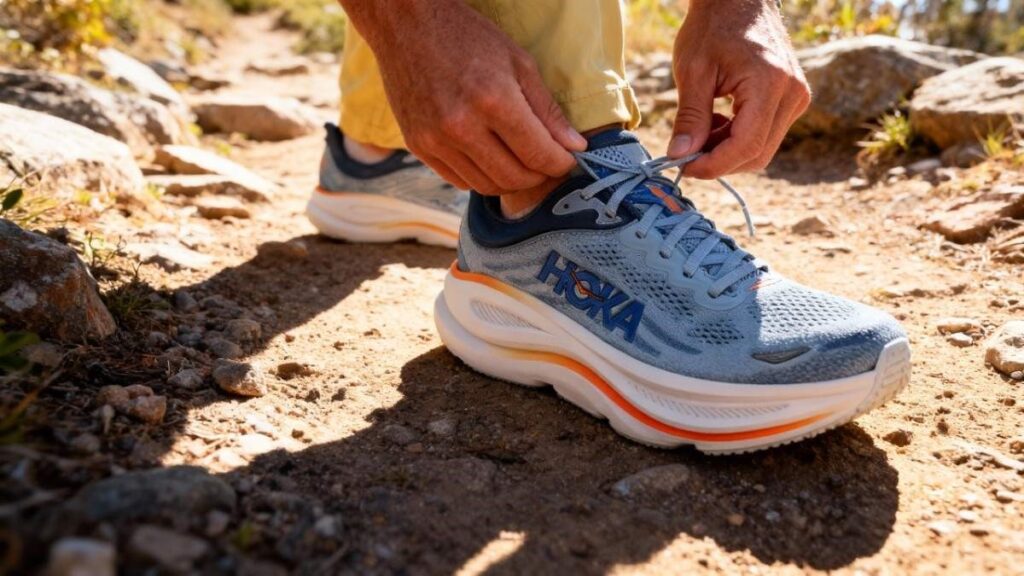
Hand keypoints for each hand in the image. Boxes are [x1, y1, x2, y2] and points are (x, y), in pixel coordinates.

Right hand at [342, 0, 585, 193]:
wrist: (405, 24)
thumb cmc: (468, 37)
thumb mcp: (518, 62)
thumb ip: (547, 110)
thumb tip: (576, 147)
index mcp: (494, 100)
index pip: (539, 154)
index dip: (561, 163)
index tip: (568, 159)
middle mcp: (462, 126)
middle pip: (514, 178)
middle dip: (539, 175)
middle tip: (546, 162)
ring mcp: (435, 140)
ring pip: (487, 186)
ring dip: (510, 180)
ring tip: (520, 161)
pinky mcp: (418, 146)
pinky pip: (459, 180)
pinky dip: (481, 176)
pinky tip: (490, 157)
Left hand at [668, 0, 810, 178]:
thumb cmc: (713, 26)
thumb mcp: (692, 71)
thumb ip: (689, 118)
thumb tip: (680, 156)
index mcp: (769, 84)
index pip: (747, 145)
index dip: (715, 165)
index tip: (684, 168)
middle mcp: (792, 94)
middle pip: (758, 153)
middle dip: (720, 161)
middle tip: (686, 153)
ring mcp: (797, 97)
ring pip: (762, 148)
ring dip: (727, 149)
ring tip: (699, 127)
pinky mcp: (793, 98)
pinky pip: (765, 133)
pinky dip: (737, 137)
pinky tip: (715, 120)